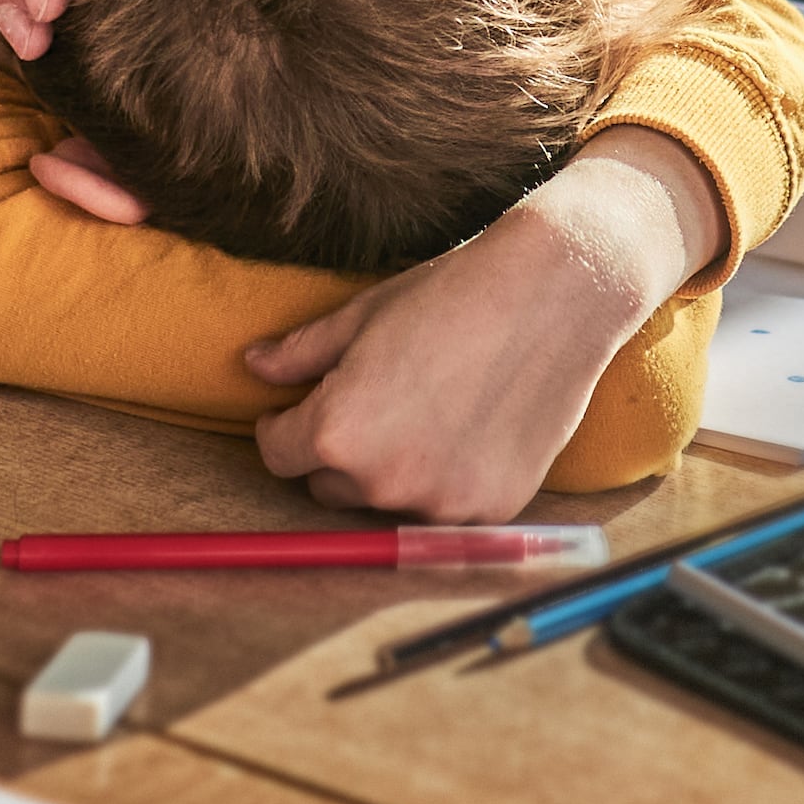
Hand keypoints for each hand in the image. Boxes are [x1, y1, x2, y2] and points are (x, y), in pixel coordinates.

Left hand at [240, 131, 723, 519]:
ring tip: (426, 409)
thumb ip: (299, 353)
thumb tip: (252, 366)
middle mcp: (382, 480)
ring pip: (387, 501)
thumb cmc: (448, 296)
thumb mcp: (360, 318)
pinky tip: (468, 427)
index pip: (278, 455)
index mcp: (335, 432)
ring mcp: (440, 501)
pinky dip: (447, 479)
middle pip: (328, 487)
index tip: (303, 406)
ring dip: (392, 470)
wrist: (551, 295)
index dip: (284, 425)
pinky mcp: (491, 508)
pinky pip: (445, 508)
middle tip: (376, 401)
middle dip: (337, 450)